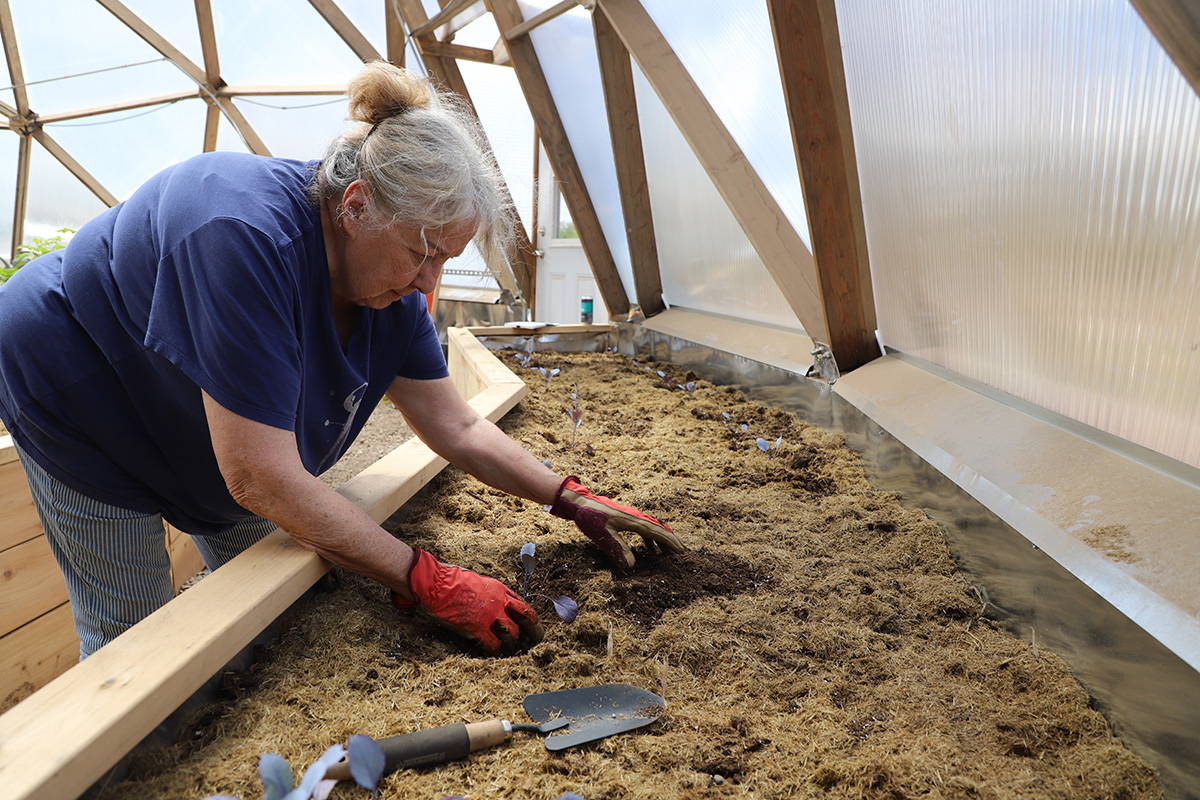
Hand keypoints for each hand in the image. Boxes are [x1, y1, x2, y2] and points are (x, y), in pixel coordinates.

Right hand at [391, 548, 543, 654]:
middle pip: (526, 617)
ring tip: (507, 648)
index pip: (521, 603)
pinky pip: (493, 644)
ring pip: (513, 633)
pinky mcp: (478, 627)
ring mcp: (491, 615)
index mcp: (500, 589)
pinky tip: (491, 653)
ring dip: (511, 643)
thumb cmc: (451, 580)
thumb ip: (488, 593)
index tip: (527, 622)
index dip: (526, 615)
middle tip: (533, 639)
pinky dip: (494, 650)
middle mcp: (500, 601)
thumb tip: (488, 603)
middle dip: (532, 629)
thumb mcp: (477, 581)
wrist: (438, 584)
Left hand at [549, 476, 685, 568]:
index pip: (656, 532)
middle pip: (658, 529)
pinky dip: (651, 539)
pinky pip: (643, 529)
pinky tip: (650, 550)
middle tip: (682, 553)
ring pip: (652, 529)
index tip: (681, 551)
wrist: (579, 502)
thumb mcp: (603, 535)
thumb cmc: (590, 517)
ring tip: (668, 554)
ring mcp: (631, 517)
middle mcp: (635, 517)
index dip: (669, 542)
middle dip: (670, 541)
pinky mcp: (625, 519)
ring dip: (661, 541)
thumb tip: (632, 566)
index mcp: (633, 520)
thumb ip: (618, 549)